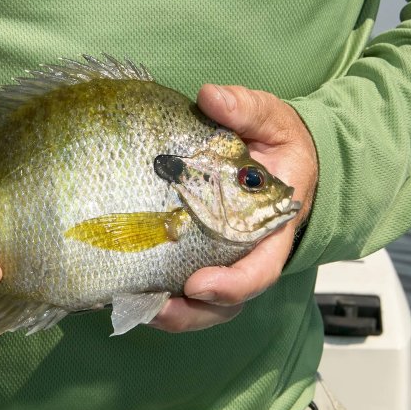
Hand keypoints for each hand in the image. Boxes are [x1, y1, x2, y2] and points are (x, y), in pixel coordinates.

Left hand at [150, 84, 317, 331]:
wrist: (281, 158)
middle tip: (156, 309)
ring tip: (135, 306)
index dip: (233, 285)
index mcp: (273, 227)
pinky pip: (185, 286)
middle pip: (227, 301)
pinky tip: (129, 290)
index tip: (198, 284)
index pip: (261, 269)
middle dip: (192, 312)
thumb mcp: (272, 120)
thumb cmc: (279, 143)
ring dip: (172, 312)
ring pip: (205, 304)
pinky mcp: (202, 254)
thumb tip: (210, 96)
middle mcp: (249, 252)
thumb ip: (247, 110)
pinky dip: (161, 295)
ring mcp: (225, 258)